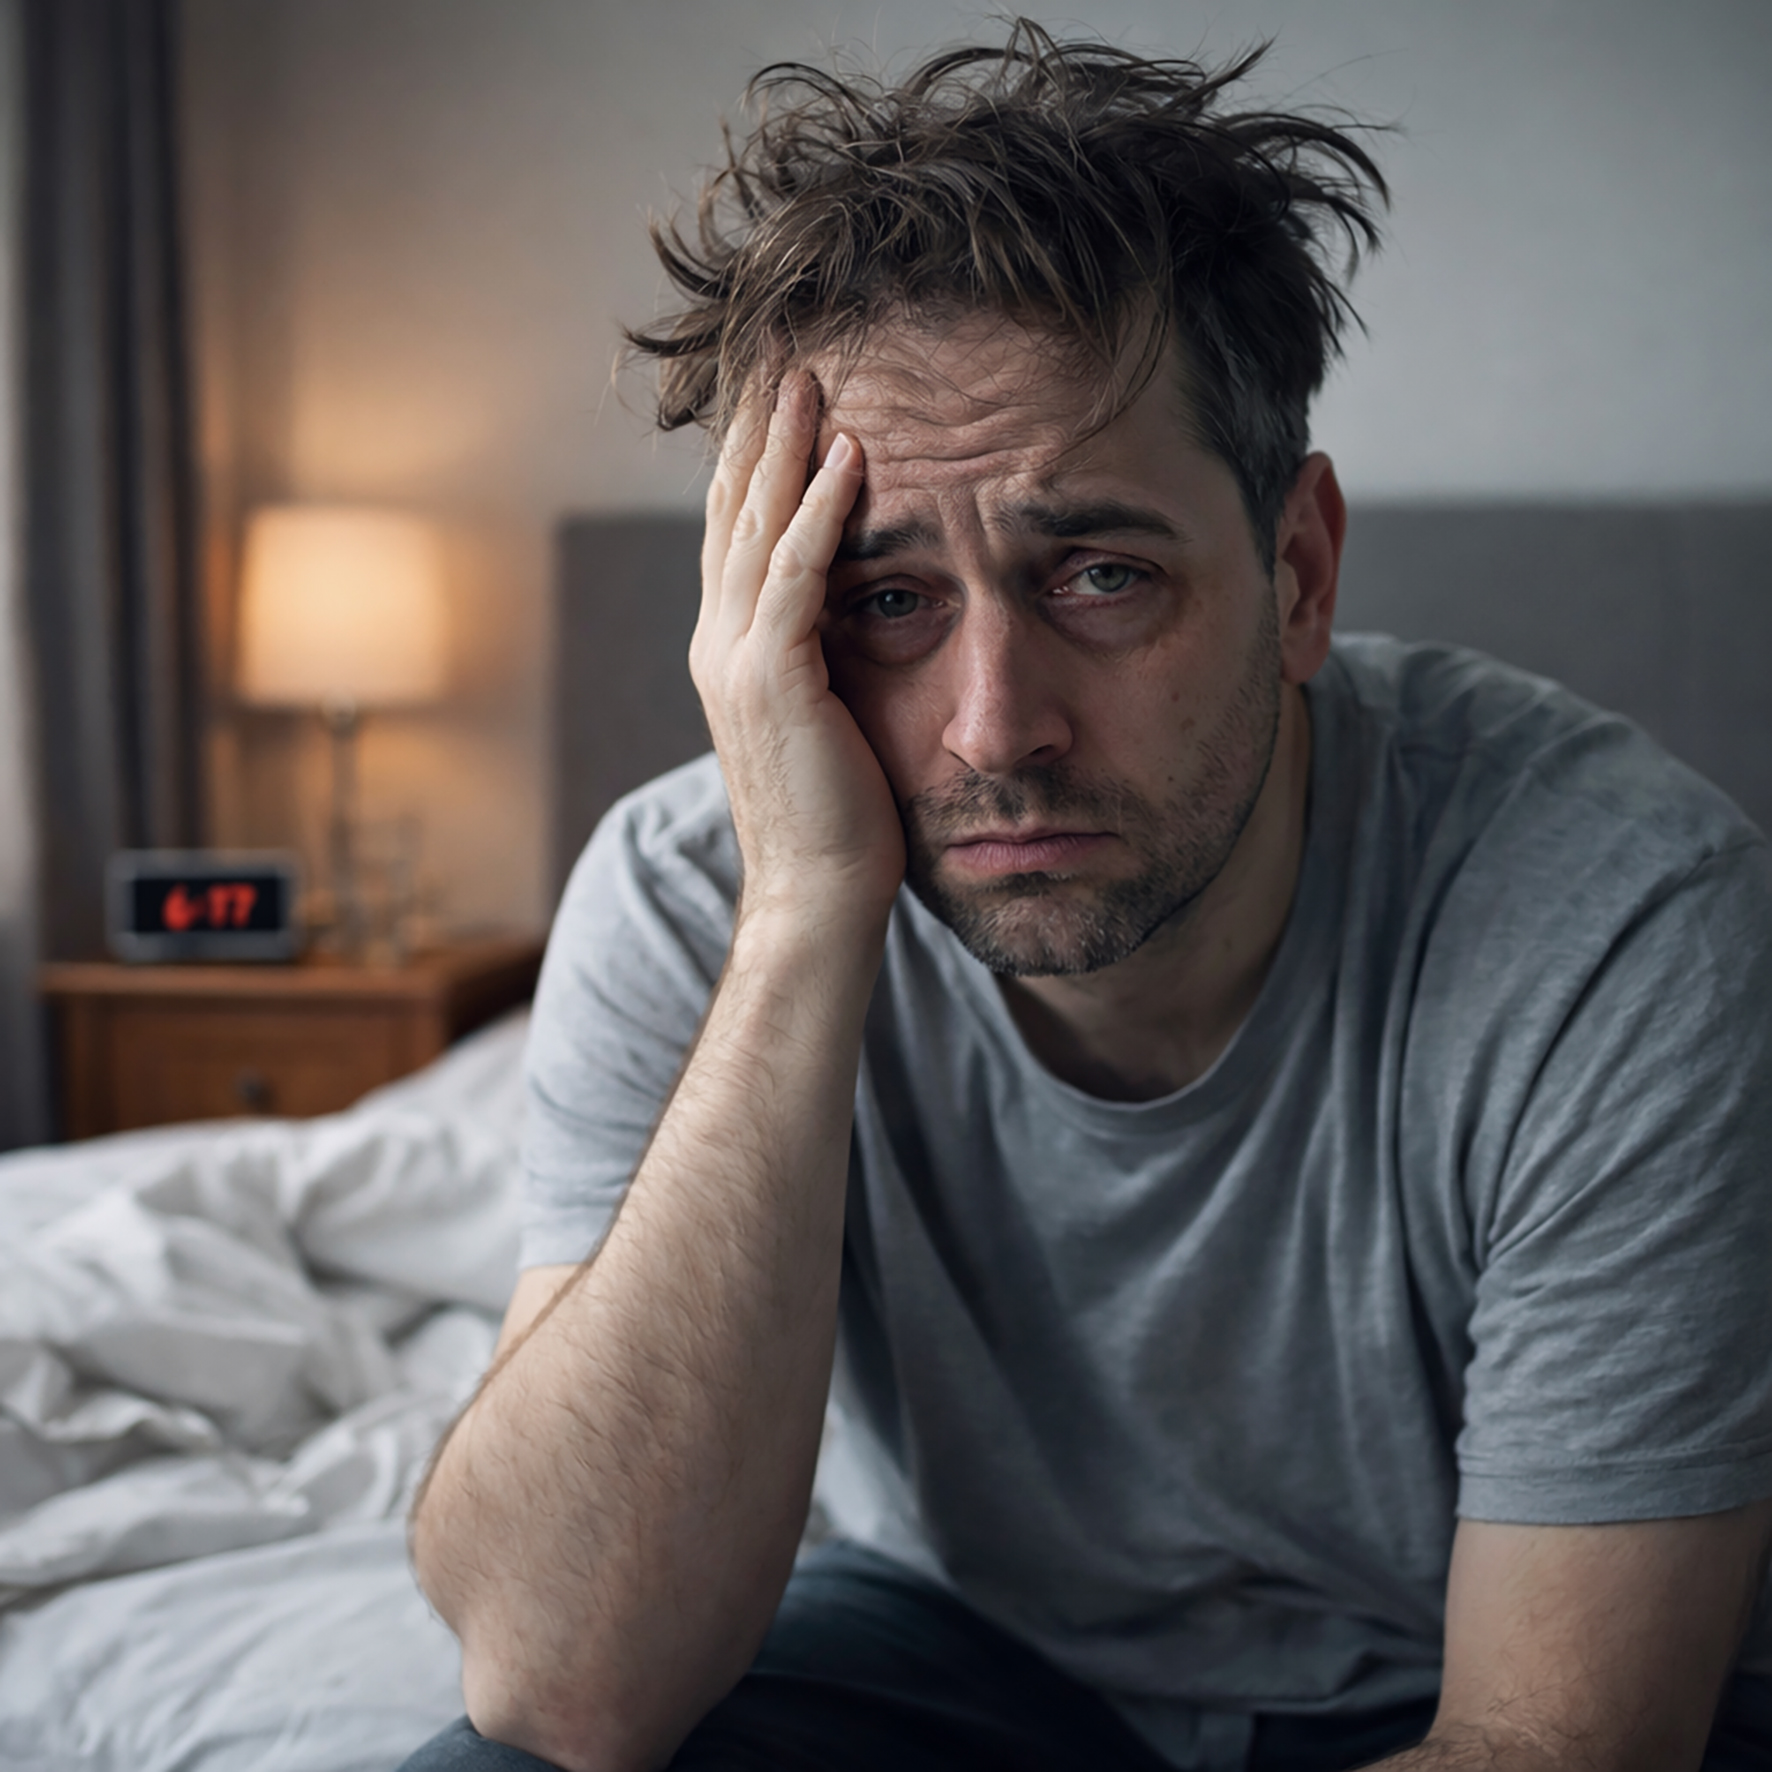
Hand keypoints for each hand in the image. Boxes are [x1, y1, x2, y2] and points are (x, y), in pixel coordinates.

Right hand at [691, 371, 905, 929]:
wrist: (815, 898)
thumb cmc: (837, 822)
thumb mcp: (824, 724)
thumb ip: (822, 663)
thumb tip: (857, 619)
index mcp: (729, 654)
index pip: (736, 537)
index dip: (754, 465)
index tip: (782, 402)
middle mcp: (718, 645)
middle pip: (733, 512)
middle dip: (757, 432)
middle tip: (786, 358)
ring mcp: (736, 660)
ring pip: (757, 527)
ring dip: (785, 446)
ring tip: (812, 378)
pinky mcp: (773, 679)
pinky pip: (796, 573)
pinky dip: (823, 510)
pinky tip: (850, 456)